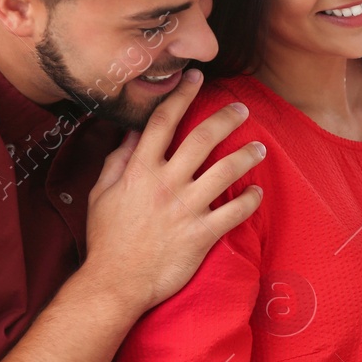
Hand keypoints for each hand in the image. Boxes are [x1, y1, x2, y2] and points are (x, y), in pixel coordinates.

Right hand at [83, 69, 263, 314]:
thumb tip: (132, 133)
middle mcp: (165, 183)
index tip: (195, 77)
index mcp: (139, 170)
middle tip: (242, 109)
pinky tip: (258, 191)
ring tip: (260, 147)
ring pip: (225, 171)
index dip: (180, 95)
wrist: (114, 283)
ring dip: (247, 155)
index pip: (162, 122)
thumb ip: (118, 160)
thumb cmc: (106, 240)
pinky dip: (250, 199)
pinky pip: (234, 211)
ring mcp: (185, 209)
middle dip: (226, 118)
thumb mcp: (101, 194)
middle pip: (202, 138)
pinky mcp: (201, 234)